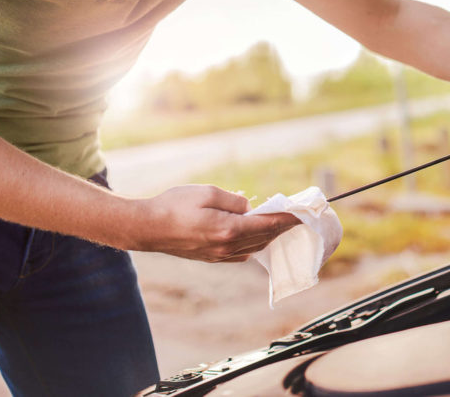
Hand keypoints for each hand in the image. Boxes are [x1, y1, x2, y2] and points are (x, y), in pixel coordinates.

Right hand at [133, 184, 299, 261]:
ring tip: (280, 224)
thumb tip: (250, 207)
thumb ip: (234, 200)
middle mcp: (227, 247)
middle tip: (297, 217)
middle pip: (264, 237)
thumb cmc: (174, 205)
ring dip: (269, 236)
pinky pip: (242, 254)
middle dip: (282, 227)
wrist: (147, 228)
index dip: (287, 218)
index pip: (267, 224)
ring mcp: (219, 255)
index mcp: (228, 229)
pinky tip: (256, 235)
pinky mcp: (211, 258)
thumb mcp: (206, 192)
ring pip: (254, 247)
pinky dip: (254, 244)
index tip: (302, 213)